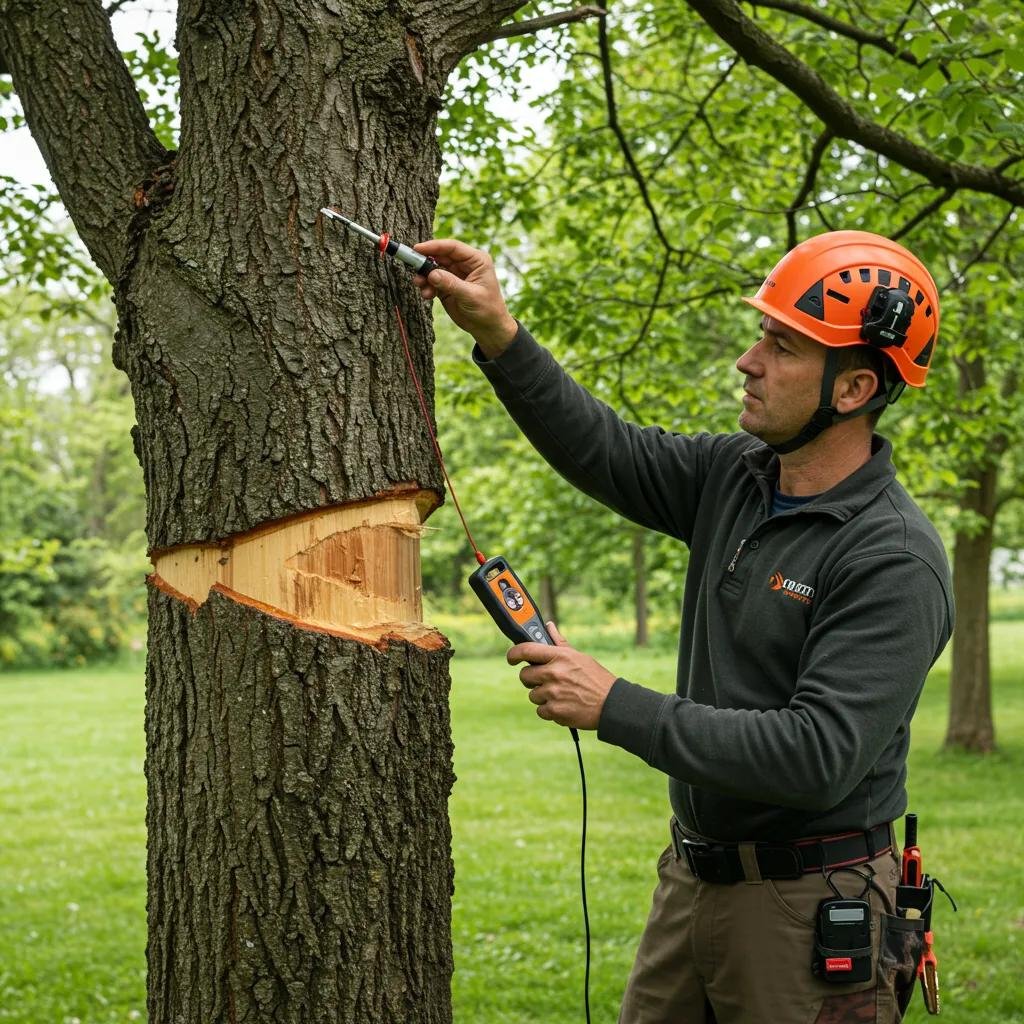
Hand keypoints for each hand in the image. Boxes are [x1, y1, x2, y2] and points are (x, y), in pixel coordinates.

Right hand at [412, 238, 518, 357]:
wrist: (488, 329)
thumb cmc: (487, 310)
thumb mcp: (470, 296)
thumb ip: (451, 284)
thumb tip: (431, 273)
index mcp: (476, 260)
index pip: (453, 248)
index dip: (434, 246)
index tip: (417, 249)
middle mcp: (464, 265)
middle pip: (440, 256)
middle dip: (425, 261)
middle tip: (411, 266)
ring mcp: (454, 275)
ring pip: (433, 268)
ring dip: (424, 276)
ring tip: (419, 285)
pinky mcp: (446, 286)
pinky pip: (432, 282)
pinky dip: (427, 286)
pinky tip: (426, 295)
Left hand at [507, 622, 617, 730]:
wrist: (611, 704)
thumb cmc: (596, 678)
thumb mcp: (579, 657)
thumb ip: (560, 643)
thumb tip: (549, 626)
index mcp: (560, 656)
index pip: (526, 650)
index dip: (513, 654)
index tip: (511, 658)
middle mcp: (554, 673)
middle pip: (524, 675)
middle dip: (531, 679)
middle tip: (544, 680)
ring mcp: (553, 693)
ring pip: (532, 694)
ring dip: (542, 696)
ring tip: (561, 694)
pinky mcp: (555, 711)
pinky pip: (540, 710)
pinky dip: (549, 710)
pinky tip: (564, 705)